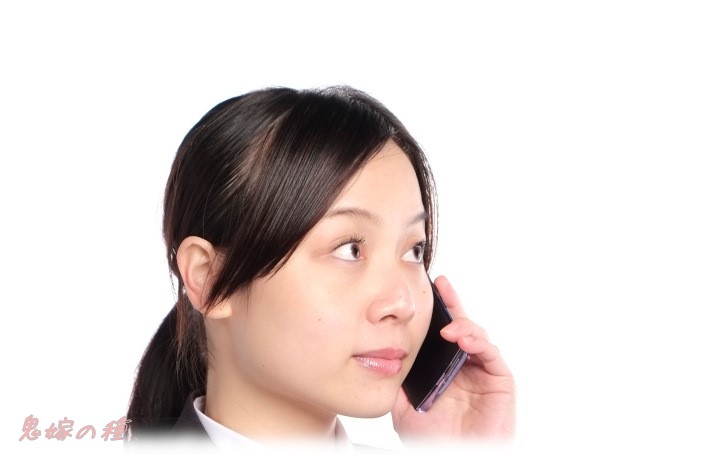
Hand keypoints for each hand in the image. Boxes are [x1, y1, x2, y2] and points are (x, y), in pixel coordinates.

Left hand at [392, 275, 515, 440]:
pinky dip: (478, 342)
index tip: (427, 291)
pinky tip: (463, 340)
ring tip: (448, 328)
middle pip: (460, 327)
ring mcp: (483, 372)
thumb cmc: (435, 439)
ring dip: (463, 326)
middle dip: (452, 304)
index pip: (440, 334)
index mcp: (444, 369)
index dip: (436, 312)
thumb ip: (398, 383)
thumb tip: (383, 359)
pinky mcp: (500, 381)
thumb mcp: (404, 408)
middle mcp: (464, 366)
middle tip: (442, 286)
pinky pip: (491, 354)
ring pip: (476, 336)